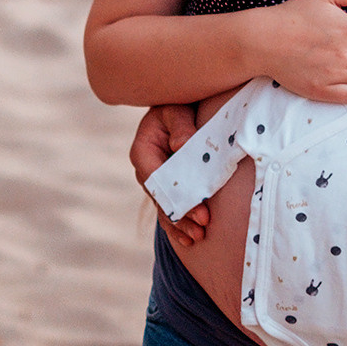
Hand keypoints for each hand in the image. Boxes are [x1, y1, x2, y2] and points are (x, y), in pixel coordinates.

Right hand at [131, 104, 207, 242]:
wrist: (180, 107)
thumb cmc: (178, 105)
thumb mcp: (176, 109)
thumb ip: (180, 125)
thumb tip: (181, 145)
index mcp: (143, 151)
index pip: (158, 179)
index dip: (176, 196)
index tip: (199, 208)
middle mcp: (146, 169)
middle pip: (162, 198)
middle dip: (181, 214)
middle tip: (203, 226)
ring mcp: (155, 181)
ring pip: (165, 208)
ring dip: (180, 224)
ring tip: (198, 237)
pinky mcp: (167, 187)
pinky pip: (169, 209)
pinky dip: (178, 225)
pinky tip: (190, 240)